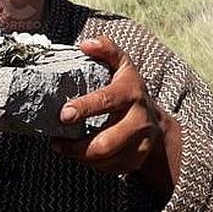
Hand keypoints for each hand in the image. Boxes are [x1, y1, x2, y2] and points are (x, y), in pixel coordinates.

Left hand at [51, 37, 181, 196]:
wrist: (155, 120)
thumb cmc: (128, 88)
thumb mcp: (121, 65)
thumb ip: (106, 49)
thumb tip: (86, 44)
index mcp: (131, 92)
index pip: (108, 100)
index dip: (85, 107)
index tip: (63, 113)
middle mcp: (139, 119)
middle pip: (107, 142)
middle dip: (78, 146)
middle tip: (56, 142)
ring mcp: (140, 143)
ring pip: (106, 159)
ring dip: (79, 156)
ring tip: (61, 147)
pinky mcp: (136, 160)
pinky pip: (109, 167)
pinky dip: (90, 163)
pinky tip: (78, 153)